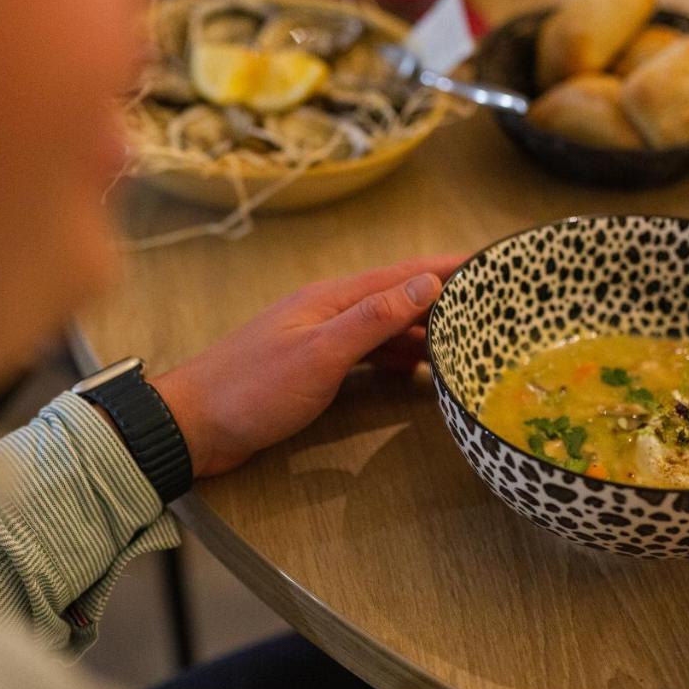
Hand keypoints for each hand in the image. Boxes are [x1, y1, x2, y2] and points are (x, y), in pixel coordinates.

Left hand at [151, 255, 463, 477]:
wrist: (194, 425)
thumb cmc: (251, 390)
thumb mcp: (320, 354)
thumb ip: (372, 319)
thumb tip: (425, 284)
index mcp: (332, 299)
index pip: (403, 275)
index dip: (448, 267)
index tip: (491, 262)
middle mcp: (330, 312)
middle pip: (399, 298)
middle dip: (445, 299)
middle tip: (494, 307)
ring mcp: (321, 340)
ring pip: (386, 329)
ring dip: (425, 333)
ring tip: (468, 340)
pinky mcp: (314, 370)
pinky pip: (370, 356)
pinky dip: (399, 361)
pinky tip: (419, 372)